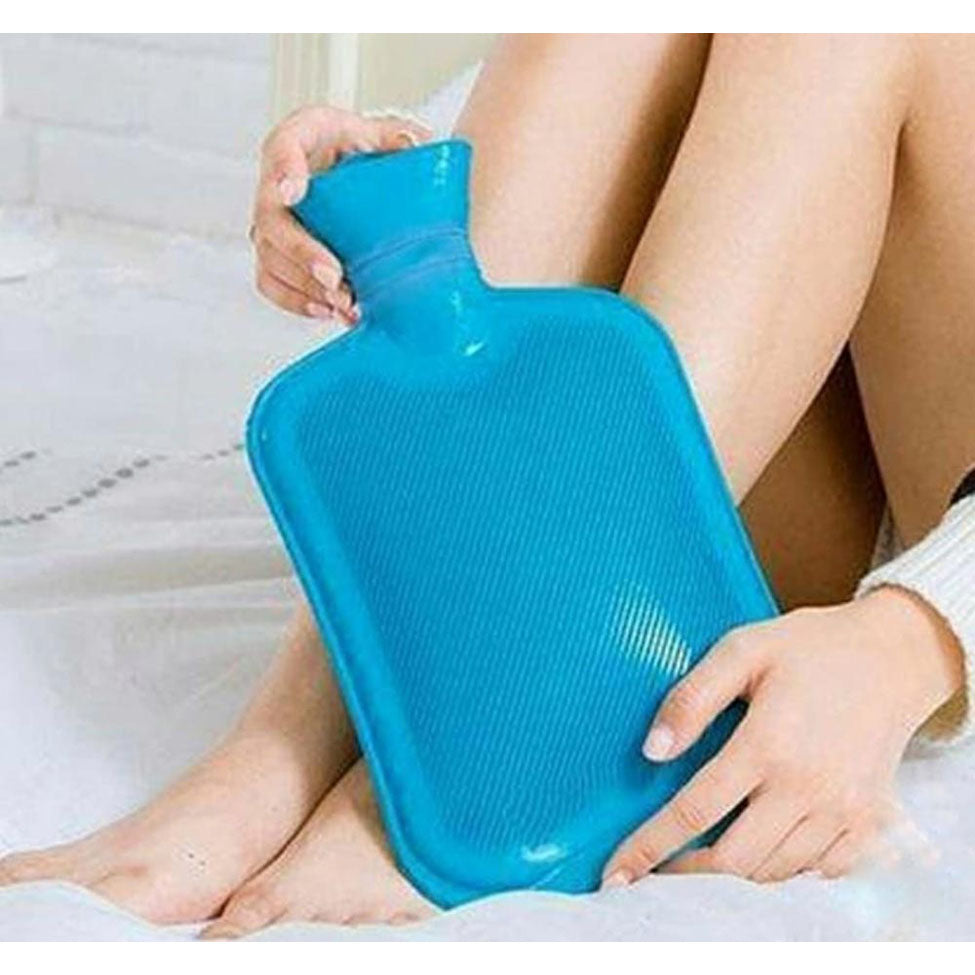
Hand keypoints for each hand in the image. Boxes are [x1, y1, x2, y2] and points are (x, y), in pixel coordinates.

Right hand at [251, 105, 431, 323]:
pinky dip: (297, 302)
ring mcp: (273, 221)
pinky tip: (329, 311)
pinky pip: (271, 282)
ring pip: (270, 257)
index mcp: (299, 138)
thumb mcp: (382, 135)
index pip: (282, 147)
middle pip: (270, 218)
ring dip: (305, 286)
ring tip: (344, 304)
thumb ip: (395, 137)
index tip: (294, 192)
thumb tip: (410, 144)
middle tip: (334, 277)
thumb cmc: (364, 149)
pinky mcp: (276, 254)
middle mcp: (275, 181)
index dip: (284, 170)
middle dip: (301, 252)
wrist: (357, 173)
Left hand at [602, 587, 962, 884]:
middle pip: (734, 860)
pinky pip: (819, 873)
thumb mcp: (742, 650)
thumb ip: (692, 699)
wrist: (892, 656)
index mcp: (768, 743)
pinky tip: (764, 844)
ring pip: (774, 873)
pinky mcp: (869, 823)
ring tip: (706, 852)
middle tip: (660, 864)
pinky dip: (785, 870)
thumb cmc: (809, 648)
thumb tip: (652, 751)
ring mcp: (843, 810)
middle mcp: (808, 787)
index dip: (649, 846)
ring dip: (733, 871)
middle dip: (687, 871)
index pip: (695, 811)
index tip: (617, 873)